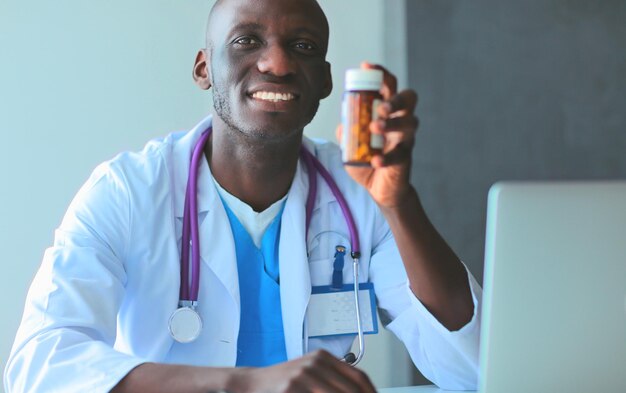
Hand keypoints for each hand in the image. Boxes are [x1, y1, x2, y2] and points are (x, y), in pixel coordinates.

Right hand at [230, 350, 375, 392]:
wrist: (252, 383)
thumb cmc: (285, 383)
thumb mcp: (311, 374)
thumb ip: (333, 381)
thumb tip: (363, 392)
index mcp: (323, 357)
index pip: (359, 376)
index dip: (371, 392)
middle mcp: (315, 362)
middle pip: (351, 389)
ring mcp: (302, 375)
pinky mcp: (291, 388)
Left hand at [338, 63, 418, 207]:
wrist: (379, 189)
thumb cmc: (367, 160)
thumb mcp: (350, 143)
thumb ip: (347, 130)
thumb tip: (342, 123)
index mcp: (388, 112)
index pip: (390, 86)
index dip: (380, 73)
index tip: (366, 66)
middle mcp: (400, 121)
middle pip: (408, 99)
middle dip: (396, 98)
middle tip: (381, 105)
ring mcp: (405, 139)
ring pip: (409, 124)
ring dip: (392, 123)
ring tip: (375, 127)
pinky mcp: (405, 159)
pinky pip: (400, 154)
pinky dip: (386, 157)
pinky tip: (375, 160)